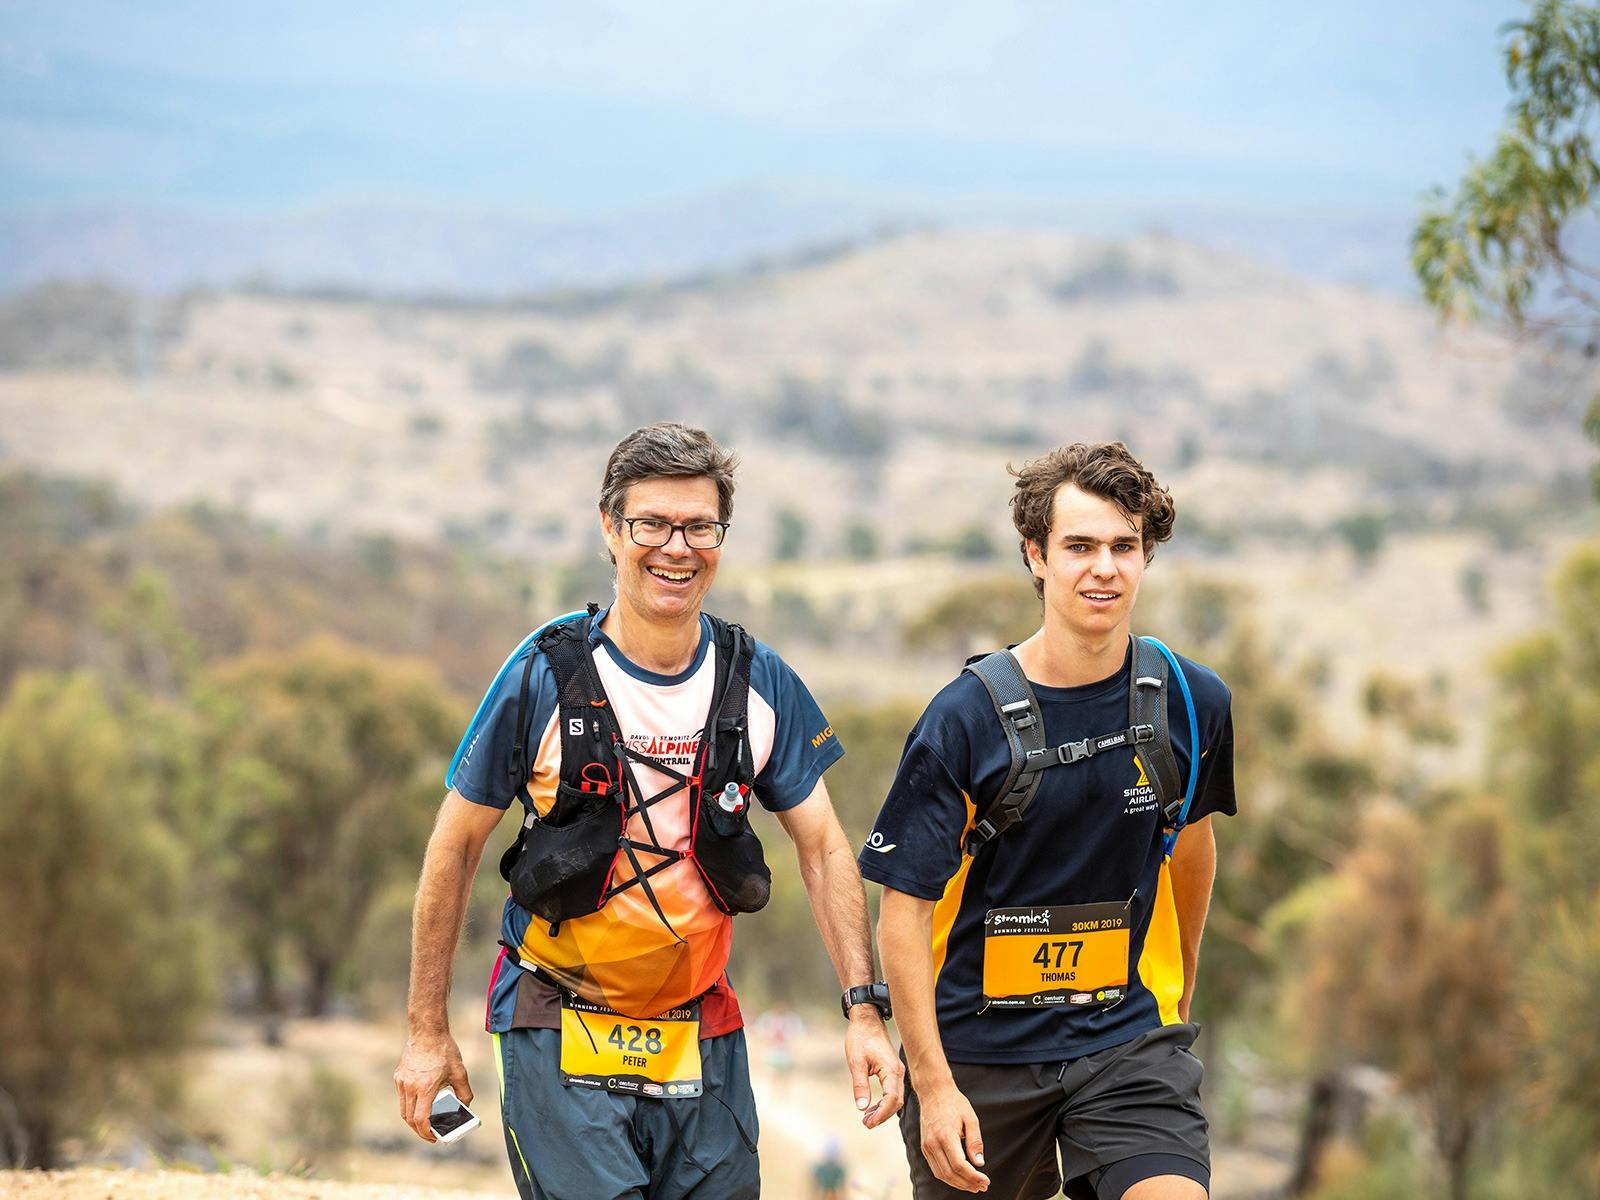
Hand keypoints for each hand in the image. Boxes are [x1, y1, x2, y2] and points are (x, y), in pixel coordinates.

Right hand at [394, 1030, 472, 1142]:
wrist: (427, 1032)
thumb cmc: (444, 1051)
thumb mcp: (460, 1072)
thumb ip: (464, 1093)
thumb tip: (465, 1108)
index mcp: (425, 1087)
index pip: (420, 1119)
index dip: (426, 1133)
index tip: (434, 1138)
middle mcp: (410, 1087)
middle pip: (409, 1119)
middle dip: (420, 1131)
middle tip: (430, 1134)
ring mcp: (402, 1082)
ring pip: (403, 1110)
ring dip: (413, 1120)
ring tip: (425, 1123)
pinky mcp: (398, 1077)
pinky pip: (402, 1098)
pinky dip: (409, 1106)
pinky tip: (420, 1104)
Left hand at [844, 1010, 904, 1128]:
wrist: (867, 1020)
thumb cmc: (861, 1038)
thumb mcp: (856, 1062)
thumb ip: (860, 1085)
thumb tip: (862, 1108)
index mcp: (891, 1070)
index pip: (892, 1099)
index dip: (881, 1114)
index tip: (868, 1123)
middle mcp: (898, 1072)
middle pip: (896, 1102)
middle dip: (882, 1115)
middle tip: (866, 1123)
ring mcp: (897, 1071)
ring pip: (895, 1098)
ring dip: (883, 1110)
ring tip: (867, 1119)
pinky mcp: (892, 1070)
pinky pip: (892, 1091)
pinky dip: (883, 1102)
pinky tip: (871, 1107)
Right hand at [918, 1078, 987, 1191]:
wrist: (933, 1091)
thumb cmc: (954, 1103)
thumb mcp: (971, 1118)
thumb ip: (975, 1142)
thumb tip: (979, 1163)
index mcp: (946, 1136)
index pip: (959, 1165)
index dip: (973, 1177)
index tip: (985, 1181)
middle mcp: (933, 1143)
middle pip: (950, 1174)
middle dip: (967, 1184)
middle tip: (982, 1187)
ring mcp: (926, 1146)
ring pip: (941, 1174)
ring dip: (958, 1184)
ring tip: (972, 1185)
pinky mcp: (925, 1147)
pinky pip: (935, 1168)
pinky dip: (948, 1177)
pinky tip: (959, 1177)